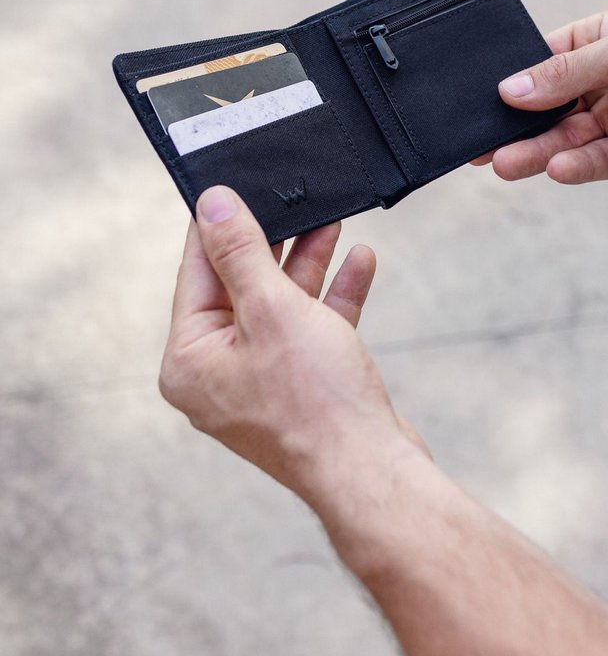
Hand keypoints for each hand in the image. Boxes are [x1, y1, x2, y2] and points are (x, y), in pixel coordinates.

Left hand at [160, 187, 423, 502]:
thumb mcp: (272, 309)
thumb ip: (240, 252)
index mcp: (189, 361)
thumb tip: (212, 205)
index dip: (218, 226)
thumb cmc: (317, 405)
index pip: (197, 274)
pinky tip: (359, 262)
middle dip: (274, 242)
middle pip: (240, 288)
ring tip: (331, 221)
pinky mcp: (300, 390)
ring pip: (279, 307)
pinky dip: (332, 298)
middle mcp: (218, 375)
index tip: (231, 185)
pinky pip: (310, 331)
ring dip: (308, 264)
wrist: (371, 470)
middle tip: (294, 199)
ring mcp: (261, 385)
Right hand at [475, 8, 607, 186]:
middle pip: (547, 107)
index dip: (513, 82)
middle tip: (479, 145)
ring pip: (564, 140)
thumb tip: (511, 88)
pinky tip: (556, 167)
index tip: (482, 100)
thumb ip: (567, 72)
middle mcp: (604, 82)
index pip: (543, 62)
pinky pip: (593, 164)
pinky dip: (573, 167)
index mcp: (600, 42)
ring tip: (505, 162)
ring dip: (535, 151)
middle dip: (515, 125)